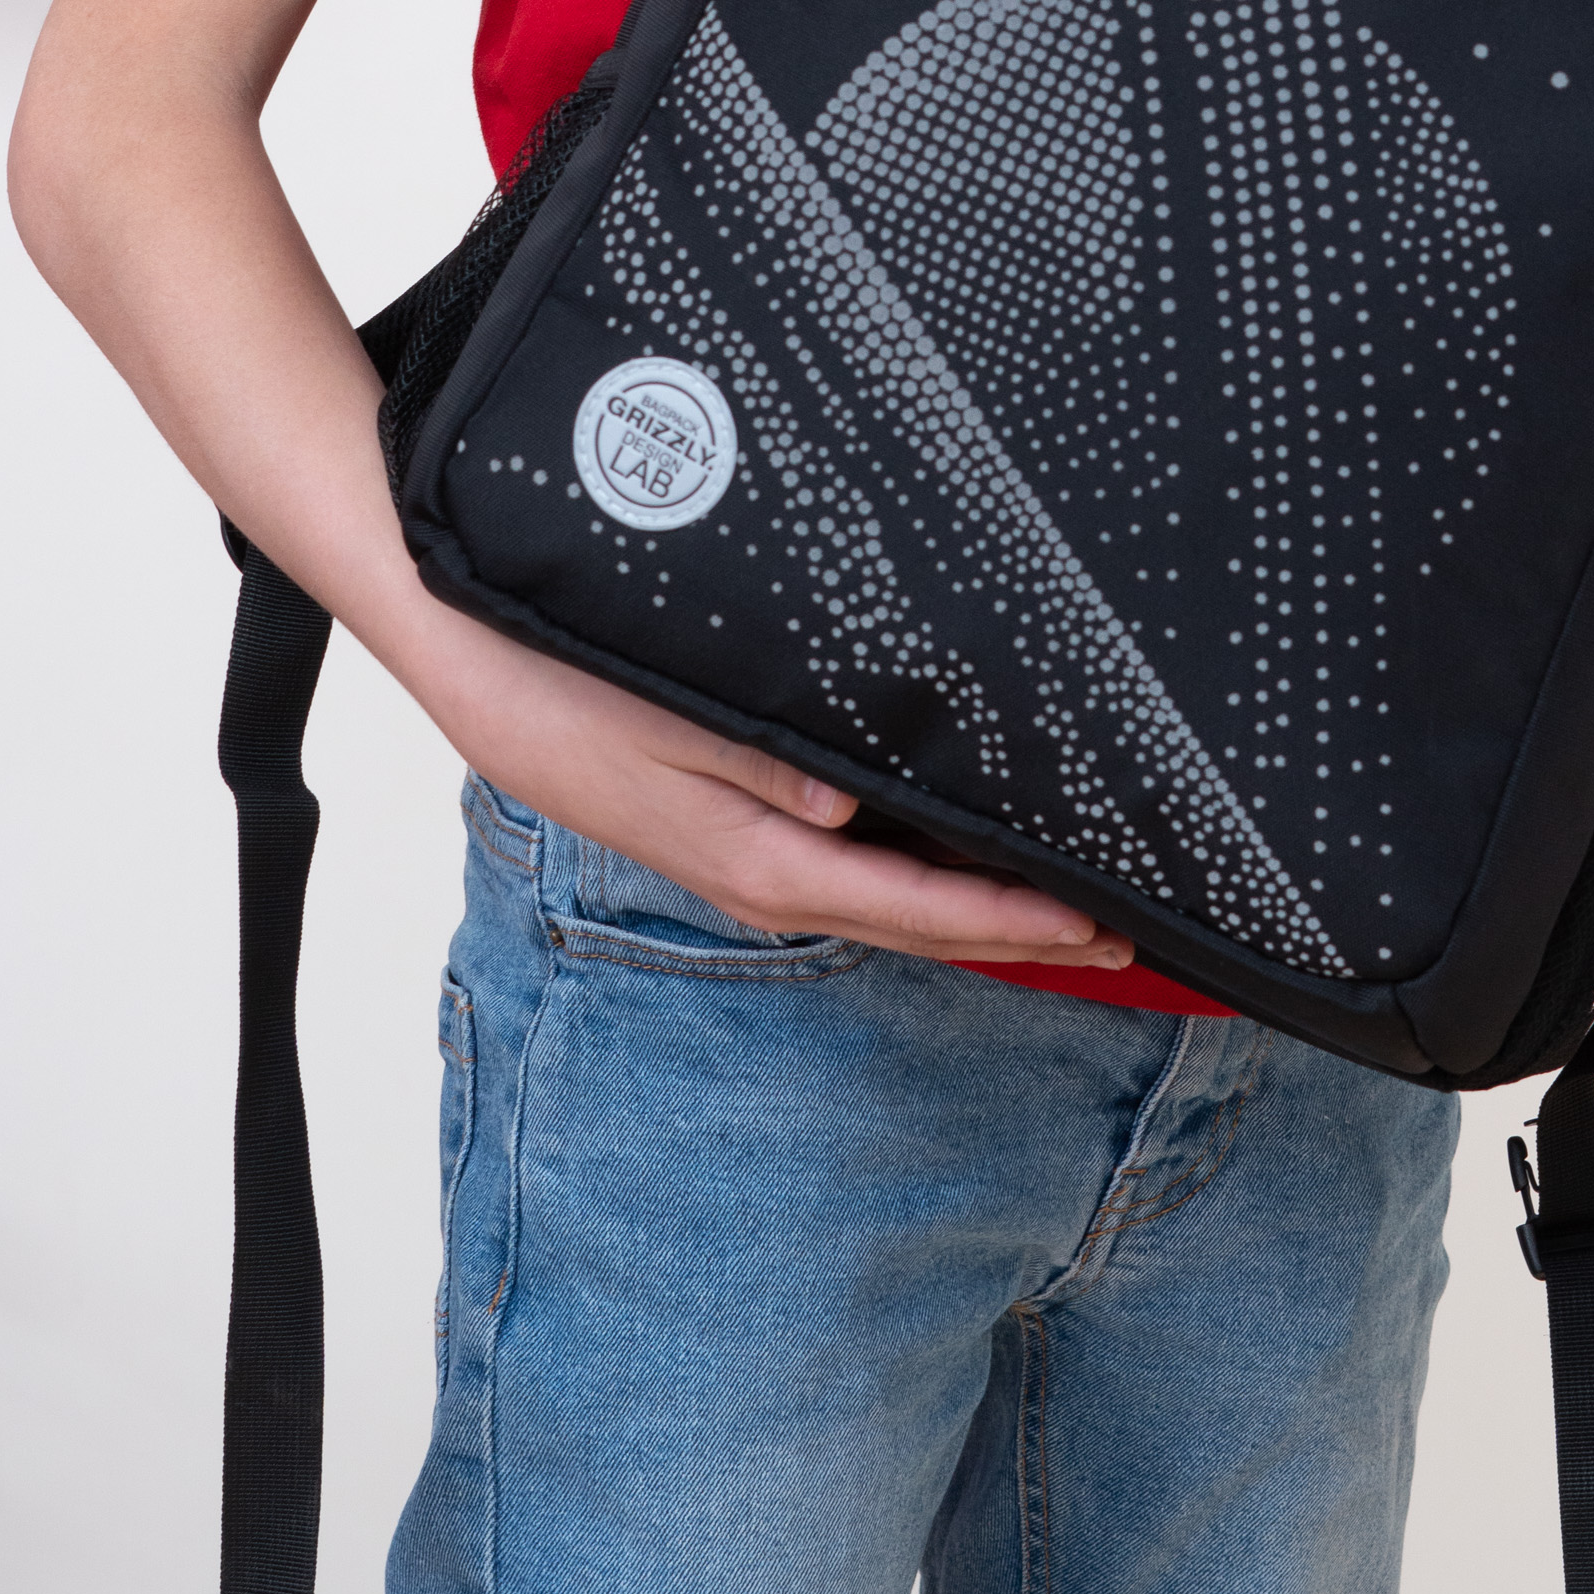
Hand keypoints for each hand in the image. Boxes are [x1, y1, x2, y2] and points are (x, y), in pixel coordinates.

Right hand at [426, 612, 1136, 970]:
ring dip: (975, 907)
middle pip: (918, 923)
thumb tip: (848, 814)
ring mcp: (743, 857)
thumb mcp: (670, 719)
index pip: (917, 907)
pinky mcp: (728, 826)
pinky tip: (952, 846)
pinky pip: (848, 869)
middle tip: (1124, 935)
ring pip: (887, 900)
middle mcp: (760, 874)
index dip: (1014, 924)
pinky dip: (918, 873)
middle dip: (1020, 934)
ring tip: (1063, 902)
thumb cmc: (563, 684)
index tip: (1100, 930)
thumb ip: (767, 769)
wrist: (468, 658)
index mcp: (758, 859)